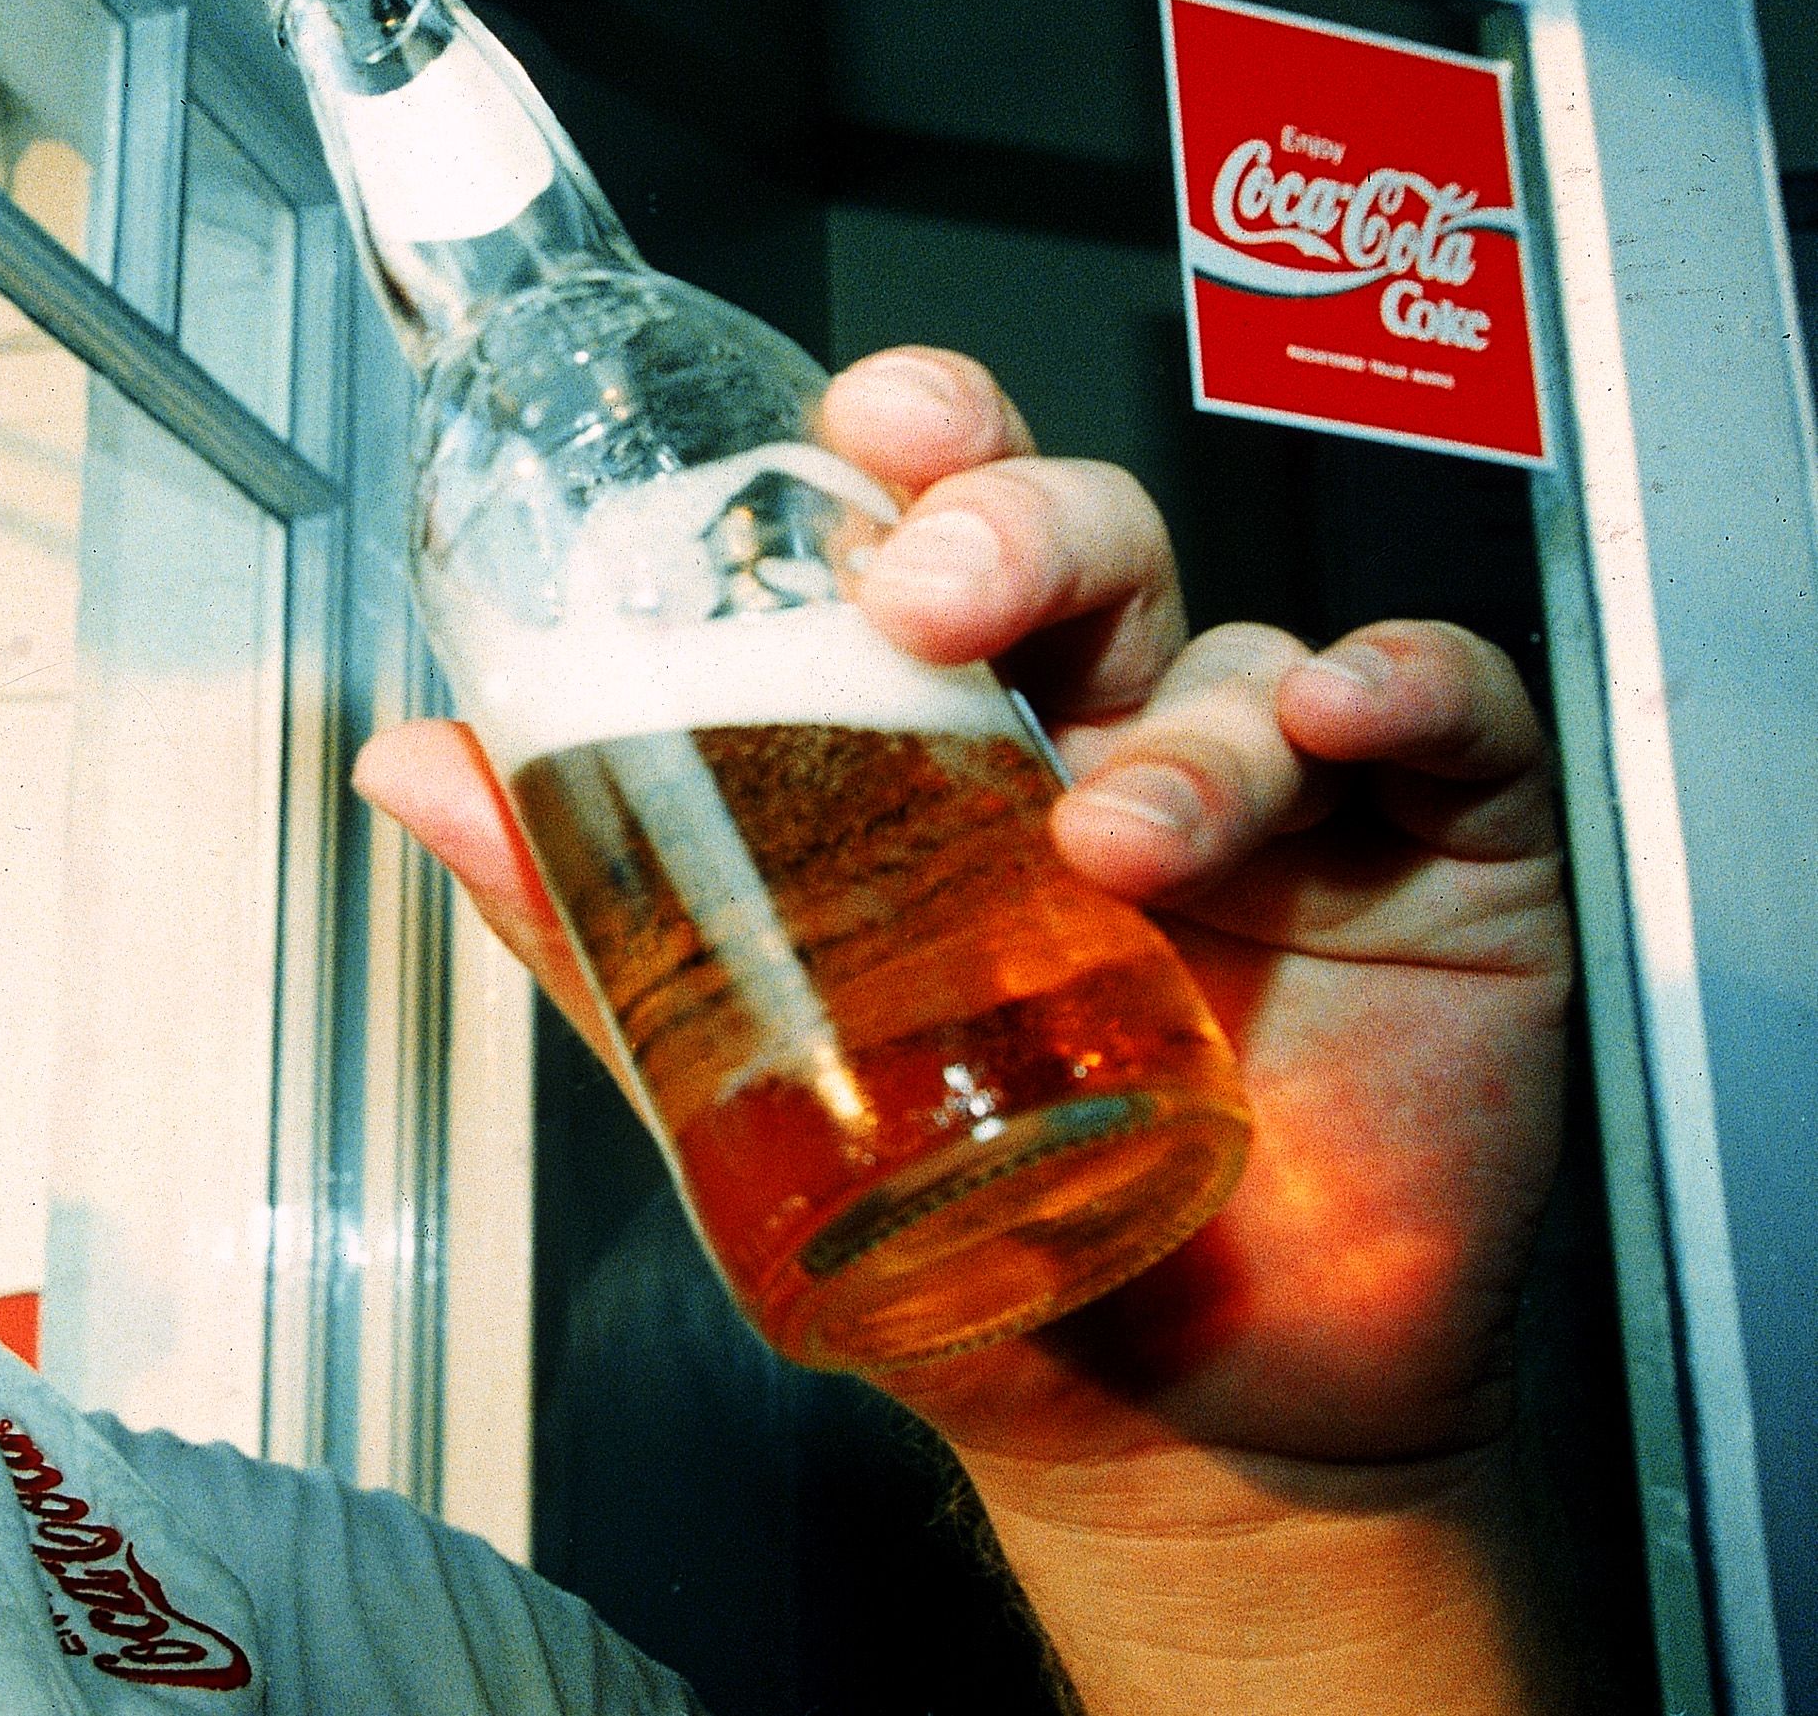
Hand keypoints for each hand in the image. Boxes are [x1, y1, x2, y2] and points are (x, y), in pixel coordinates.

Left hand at [356, 347, 1575, 1703]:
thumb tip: (413, 766)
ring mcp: (1281, 799)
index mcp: (958, 753)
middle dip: (1015, 524)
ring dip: (1179, 712)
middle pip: (1085, 548)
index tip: (856, 426)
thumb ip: (599, 924)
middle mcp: (1114, 737)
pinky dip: (1404, 692)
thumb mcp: (759, 1079)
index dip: (910, 455)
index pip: (935, 544)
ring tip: (1114, 829)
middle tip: (936, 583)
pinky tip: (1337, 721)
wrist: (1176, 1438)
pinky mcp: (1444, 867)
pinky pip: (1452, 724)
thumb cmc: (978, 1242)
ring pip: (1242, 649)